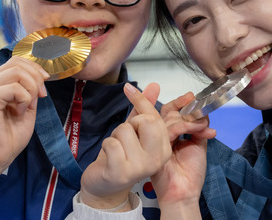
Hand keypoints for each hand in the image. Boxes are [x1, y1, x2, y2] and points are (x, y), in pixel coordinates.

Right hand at [0, 56, 48, 195]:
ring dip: (30, 89)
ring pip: (17, 72)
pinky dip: (24, 99)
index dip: (35, 68)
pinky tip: (19, 112)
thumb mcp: (26, 106)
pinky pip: (13, 88)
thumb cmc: (9, 136)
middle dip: (36, 77)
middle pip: (17, 63)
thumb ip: (30, 90)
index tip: (44, 84)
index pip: (16, 61)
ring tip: (27, 106)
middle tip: (41, 96)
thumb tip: (40, 76)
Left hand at [79, 83, 171, 210]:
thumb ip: (145, 109)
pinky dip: (106, 145)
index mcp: (165, 148)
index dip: (141, 101)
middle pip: (146, 120)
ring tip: (117, 149)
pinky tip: (109, 157)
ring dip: (115, 135)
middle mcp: (157, 159)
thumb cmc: (122, 156)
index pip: (155, 116)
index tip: (129, 88)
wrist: (106, 186)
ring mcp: (140, 167)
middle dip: (130, 123)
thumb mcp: (135, 131)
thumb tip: (154, 85)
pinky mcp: (120, 172)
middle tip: (126, 137)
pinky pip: (111, 143)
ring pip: (125, 130)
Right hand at [153, 93, 216, 217]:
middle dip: (180, 104)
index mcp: (169, 134)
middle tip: (193, 101)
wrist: (185, 192)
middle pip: (166, 112)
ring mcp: (157, 141)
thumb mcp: (198, 144)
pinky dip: (187, 126)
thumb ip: (197, 127)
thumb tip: (201, 112)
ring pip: (170, 119)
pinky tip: (199, 130)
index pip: (169, 112)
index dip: (179, 103)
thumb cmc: (190, 174)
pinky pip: (171, 129)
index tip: (191, 97)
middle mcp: (161, 136)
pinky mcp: (156, 147)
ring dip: (190, 119)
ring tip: (204, 127)